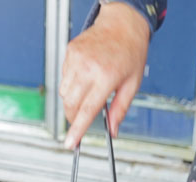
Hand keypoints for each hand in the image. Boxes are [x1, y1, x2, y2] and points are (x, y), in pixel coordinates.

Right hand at [60, 2, 150, 148]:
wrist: (122, 24)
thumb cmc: (130, 52)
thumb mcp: (132, 84)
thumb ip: (120, 109)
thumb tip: (113, 130)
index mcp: (105, 77)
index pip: (87, 110)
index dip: (77, 130)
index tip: (70, 143)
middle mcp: (88, 68)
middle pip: (70, 104)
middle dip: (73, 117)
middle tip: (81, 118)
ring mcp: (76, 59)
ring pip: (63, 92)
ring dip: (72, 99)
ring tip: (88, 90)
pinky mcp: (70, 52)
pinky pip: (63, 77)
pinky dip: (71, 83)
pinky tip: (85, 76)